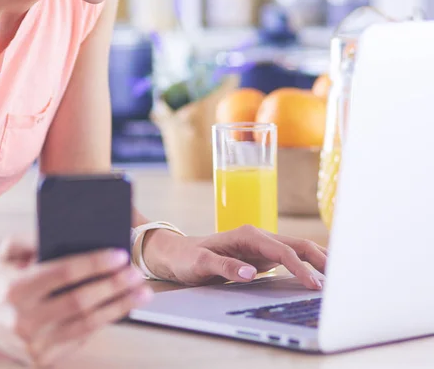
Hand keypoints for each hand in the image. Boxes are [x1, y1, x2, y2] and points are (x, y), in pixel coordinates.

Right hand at [0, 237, 151, 366]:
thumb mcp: (8, 250)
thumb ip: (35, 238)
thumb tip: (74, 234)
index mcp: (16, 287)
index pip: (63, 272)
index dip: (95, 263)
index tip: (120, 254)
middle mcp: (23, 319)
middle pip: (80, 301)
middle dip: (114, 286)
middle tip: (137, 273)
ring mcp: (32, 344)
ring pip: (86, 324)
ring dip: (119, 307)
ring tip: (141, 292)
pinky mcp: (39, 360)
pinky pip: (80, 340)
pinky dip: (103, 323)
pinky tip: (120, 308)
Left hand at [144, 225, 326, 289]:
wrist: (179, 253)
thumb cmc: (188, 258)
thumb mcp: (200, 264)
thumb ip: (224, 267)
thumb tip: (251, 273)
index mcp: (247, 235)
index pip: (282, 250)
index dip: (300, 267)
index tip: (314, 284)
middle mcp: (258, 236)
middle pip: (298, 244)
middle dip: (320, 260)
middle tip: (341, 282)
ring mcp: (262, 245)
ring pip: (298, 249)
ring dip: (319, 261)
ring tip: (341, 279)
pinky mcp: (263, 255)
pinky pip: (292, 258)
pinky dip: (308, 265)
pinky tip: (320, 277)